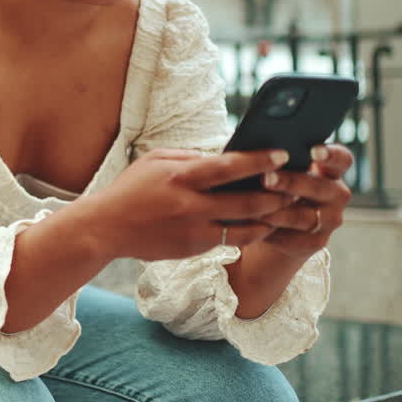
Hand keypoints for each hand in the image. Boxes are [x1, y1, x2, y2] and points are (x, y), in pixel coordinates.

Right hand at [90, 148, 293, 261]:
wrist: (106, 227)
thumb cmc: (132, 189)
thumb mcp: (156, 161)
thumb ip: (190, 157)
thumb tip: (224, 156)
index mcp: (181, 176)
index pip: (229, 166)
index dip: (260, 160)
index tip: (283, 154)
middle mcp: (190, 204)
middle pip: (248, 201)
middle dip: (277, 194)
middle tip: (296, 186)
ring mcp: (194, 229)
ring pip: (247, 226)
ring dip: (271, 216)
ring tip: (286, 207)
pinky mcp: (194, 247)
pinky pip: (233, 240)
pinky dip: (252, 231)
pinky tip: (263, 224)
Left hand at [253, 143, 352, 259]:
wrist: (275, 226)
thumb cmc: (274, 187)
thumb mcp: (279, 171)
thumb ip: (276, 161)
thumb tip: (253, 152)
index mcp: (330, 170)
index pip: (342, 159)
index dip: (331, 155)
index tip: (314, 150)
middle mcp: (336, 194)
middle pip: (320, 188)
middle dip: (291, 183)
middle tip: (266, 179)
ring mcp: (329, 220)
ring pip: (305, 216)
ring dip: (278, 213)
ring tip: (255, 209)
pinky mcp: (316, 242)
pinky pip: (294, 238)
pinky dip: (272, 232)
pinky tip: (254, 227)